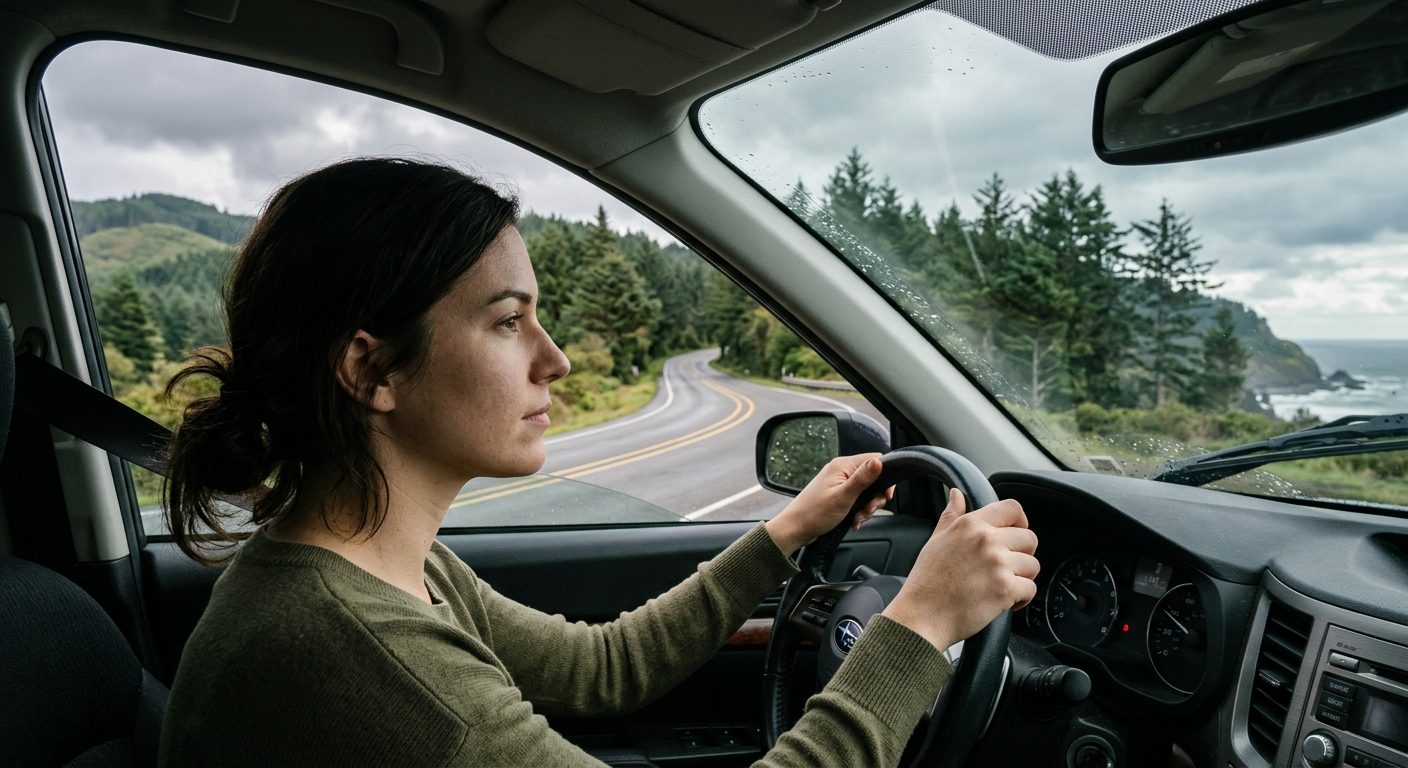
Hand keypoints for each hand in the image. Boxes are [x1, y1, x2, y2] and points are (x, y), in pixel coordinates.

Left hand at [764, 454, 892, 556]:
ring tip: (856, 518)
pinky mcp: (837, 494)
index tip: (884, 495)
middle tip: (866, 510)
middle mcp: (841, 470)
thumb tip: (879, 462)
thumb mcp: (843, 497)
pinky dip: (858, 511)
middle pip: (873, 478)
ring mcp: (839, 482)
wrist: (796, 529)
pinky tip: (852, 521)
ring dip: (866, 508)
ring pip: (866, 492)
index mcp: (843, 466)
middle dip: (874, 498)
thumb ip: (862, 479)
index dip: (885, 477)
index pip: (875, 459)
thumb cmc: (814, 514)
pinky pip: (856, 500)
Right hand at [881, 489, 1038, 650]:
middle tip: (1007, 567)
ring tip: (1003, 585)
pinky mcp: (1005, 589)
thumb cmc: (926, 582)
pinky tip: (1005, 601)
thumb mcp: (935, 540)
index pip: (1013, 508)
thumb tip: (957, 495)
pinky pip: (1031, 589)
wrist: (922, 616)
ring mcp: (998, 565)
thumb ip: (951, 515)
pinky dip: (1022, 598)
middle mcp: (987, 540)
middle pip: (1029, 538)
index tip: (1017, 533)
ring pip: (1033, 565)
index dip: (1020, 521)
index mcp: (970, 525)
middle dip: (1023, 554)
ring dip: (1023, 577)